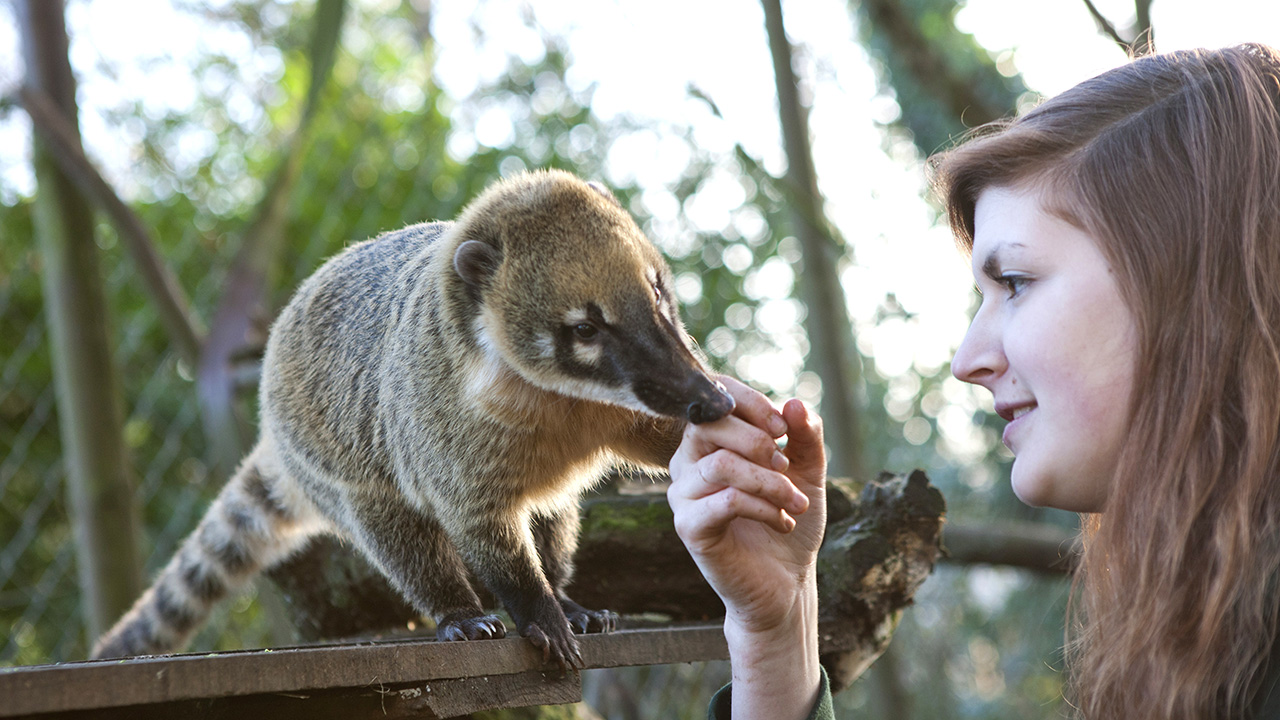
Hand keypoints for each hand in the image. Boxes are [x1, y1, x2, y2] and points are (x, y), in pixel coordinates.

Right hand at [668, 376, 826, 718]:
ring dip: (769, 481)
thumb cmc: (788, 519)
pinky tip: (783, 521)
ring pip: (720, 465)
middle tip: (788, 466)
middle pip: (708, 424)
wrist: (785, 581)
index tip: (783, 426)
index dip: (749, 401)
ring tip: (797, 502)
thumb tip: (794, 403)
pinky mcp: (689, 527)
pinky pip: (725, 501)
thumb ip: (804, 435)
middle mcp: (689, 461)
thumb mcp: (807, 470)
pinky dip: (763, 508)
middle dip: (757, 441)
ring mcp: (683, 494)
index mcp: (712, 439)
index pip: (713, 395)